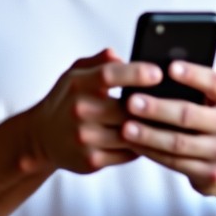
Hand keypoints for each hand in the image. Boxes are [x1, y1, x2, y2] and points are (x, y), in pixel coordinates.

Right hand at [30, 48, 165, 174]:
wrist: (40, 138)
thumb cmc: (65, 100)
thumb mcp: (74, 74)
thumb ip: (98, 62)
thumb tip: (119, 54)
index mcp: (77, 84)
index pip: (108, 74)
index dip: (135, 73)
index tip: (158, 73)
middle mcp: (79, 111)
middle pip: (126, 108)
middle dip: (151, 105)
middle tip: (175, 100)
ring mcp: (84, 138)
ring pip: (131, 133)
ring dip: (151, 128)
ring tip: (171, 120)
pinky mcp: (91, 160)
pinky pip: (127, 153)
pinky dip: (142, 146)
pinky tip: (152, 138)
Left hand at [120, 61, 215, 201]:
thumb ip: (198, 91)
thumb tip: (158, 72)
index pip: (213, 82)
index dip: (192, 74)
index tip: (169, 68)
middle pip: (189, 115)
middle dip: (157, 108)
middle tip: (132, 102)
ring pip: (178, 143)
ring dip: (149, 135)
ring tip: (127, 127)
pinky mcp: (209, 174)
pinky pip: (174, 162)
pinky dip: (152, 152)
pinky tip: (135, 145)